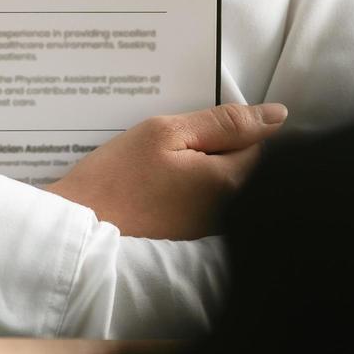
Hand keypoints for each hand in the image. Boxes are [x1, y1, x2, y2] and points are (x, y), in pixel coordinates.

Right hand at [45, 103, 288, 240]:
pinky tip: (153, 184)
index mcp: (227, 183)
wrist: (77, 229)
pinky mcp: (188, 238)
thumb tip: (276, 115)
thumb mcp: (166, 133)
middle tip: (171, 143)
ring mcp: (208, 229)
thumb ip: (223, 122)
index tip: (192, 125)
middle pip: (239, 165)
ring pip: (218, 182)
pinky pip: (199, 202)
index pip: (256, 143)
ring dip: (198, 167)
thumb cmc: (115, 178)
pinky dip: (183, 187)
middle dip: (215, 147)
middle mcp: (226, 213)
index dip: (227, 126)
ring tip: (157, 164)